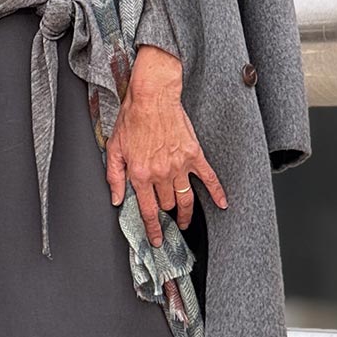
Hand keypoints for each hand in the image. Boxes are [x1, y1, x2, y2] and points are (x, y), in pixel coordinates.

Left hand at [105, 45, 227, 246]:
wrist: (152, 97)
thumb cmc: (132, 118)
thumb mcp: (114, 148)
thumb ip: (114, 177)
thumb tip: (116, 198)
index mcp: (140, 174)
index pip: (148, 211)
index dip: (153, 229)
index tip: (156, 240)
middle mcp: (161, 174)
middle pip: (167, 205)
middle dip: (167, 215)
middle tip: (168, 221)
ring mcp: (179, 165)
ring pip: (186, 198)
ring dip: (187, 214)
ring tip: (186, 222)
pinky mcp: (193, 155)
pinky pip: (208, 178)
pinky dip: (216, 193)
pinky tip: (222, 203)